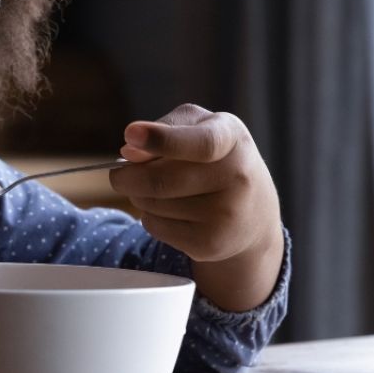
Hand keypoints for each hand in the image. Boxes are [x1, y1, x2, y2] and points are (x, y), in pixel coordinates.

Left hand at [109, 103, 283, 310]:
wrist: (253, 212)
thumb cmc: (213, 158)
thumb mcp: (198, 128)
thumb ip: (164, 129)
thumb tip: (130, 151)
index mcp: (231, 138)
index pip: (201, 142)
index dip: (162, 139)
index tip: (130, 134)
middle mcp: (237, 177)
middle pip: (159, 179)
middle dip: (127, 176)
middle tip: (120, 174)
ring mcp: (226, 215)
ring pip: (151, 203)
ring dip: (138, 195)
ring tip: (157, 190)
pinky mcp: (210, 244)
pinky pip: (154, 226)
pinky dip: (149, 217)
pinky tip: (171, 211)